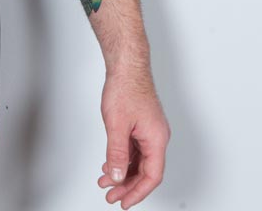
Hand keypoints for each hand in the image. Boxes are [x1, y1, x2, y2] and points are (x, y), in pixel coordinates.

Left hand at [98, 69, 170, 208]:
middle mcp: (156, 137)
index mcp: (156, 139)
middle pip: (145, 171)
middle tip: (111, 196)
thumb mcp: (116, 125)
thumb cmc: (126, 88)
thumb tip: (115, 176)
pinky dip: (122, 158)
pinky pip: (134, 149)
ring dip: (122, 172)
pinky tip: (109, 164)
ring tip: (105, 182)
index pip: (151, 176)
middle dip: (127, 186)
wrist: (126, 65)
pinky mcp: (142, 125)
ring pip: (138, 160)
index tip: (124, 202)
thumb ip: (116, 153)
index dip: (137, 192)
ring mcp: (149, 131)